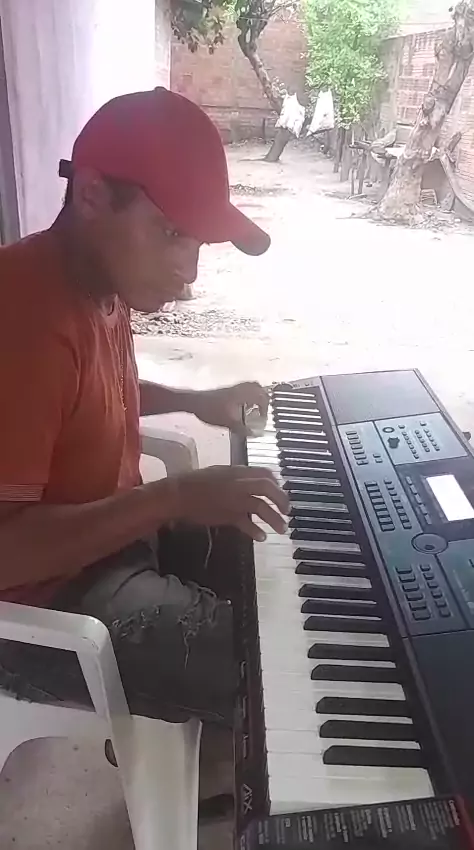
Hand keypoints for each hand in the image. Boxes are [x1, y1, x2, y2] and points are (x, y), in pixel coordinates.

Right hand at [166, 465, 288, 540]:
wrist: (179, 495)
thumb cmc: (194, 482)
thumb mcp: (218, 472)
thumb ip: (235, 476)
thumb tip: (248, 482)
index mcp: (237, 471)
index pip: (264, 473)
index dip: (276, 483)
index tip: (280, 490)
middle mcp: (239, 484)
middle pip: (267, 488)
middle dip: (281, 499)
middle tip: (287, 510)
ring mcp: (234, 500)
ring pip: (261, 507)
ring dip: (274, 518)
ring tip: (282, 528)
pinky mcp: (228, 516)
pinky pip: (246, 524)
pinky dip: (255, 531)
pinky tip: (261, 537)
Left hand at [190, 383, 268, 435]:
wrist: (194, 402)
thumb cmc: (211, 410)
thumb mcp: (229, 422)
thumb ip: (243, 429)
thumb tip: (254, 434)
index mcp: (243, 393)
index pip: (262, 397)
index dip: (265, 408)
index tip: (263, 418)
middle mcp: (240, 388)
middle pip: (258, 387)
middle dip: (263, 398)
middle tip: (263, 410)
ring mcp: (233, 388)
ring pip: (250, 387)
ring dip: (255, 397)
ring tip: (254, 409)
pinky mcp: (226, 391)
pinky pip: (242, 390)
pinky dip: (246, 397)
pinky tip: (241, 407)